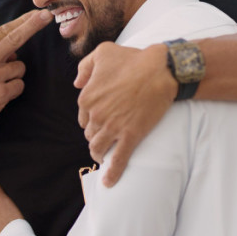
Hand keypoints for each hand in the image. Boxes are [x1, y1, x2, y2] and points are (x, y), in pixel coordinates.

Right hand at [0, 9, 51, 149]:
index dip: (23, 21)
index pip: (3, 31)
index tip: (37, 13)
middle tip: (47, 16)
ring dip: (14, 76)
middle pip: (15, 38)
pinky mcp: (1, 92)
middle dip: (33, 25)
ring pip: (20, 67)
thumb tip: (13, 49)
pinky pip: (19, 84)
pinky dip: (13, 90)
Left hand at [74, 42, 175, 186]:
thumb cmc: (133, 59)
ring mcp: (113, 127)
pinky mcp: (130, 136)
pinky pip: (118, 160)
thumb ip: (84, 66)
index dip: (91, 120)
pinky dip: (112, 173)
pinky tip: (109, 183)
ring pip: (99, 148)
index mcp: (87, 97)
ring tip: (104, 156)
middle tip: (106, 136)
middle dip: (96, 136)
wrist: (160, 70)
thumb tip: (76, 83)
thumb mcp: (103, 52)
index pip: (82, 117)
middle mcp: (96, 115)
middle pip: (90, 134)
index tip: (99, 121)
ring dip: (100, 153)